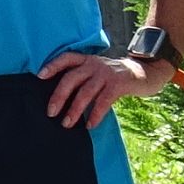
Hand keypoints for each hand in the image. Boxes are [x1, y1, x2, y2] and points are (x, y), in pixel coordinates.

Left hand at [39, 49, 161, 127]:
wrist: (144, 73)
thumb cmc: (114, 77)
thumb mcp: (97, 72)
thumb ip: (82, 78)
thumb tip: (60, 97)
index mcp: (87, 60)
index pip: (66, 58)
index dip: (52, 66)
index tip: (39, 76)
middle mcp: (94, 64)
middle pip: (71, 78)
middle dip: (59, 96)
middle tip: (51, 112)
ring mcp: (106, 73)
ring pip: (85, 92)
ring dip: (75, 109)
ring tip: (67, 123)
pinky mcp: (118, 84)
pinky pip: (103, 101)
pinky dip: (95, 114)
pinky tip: (89, 125)